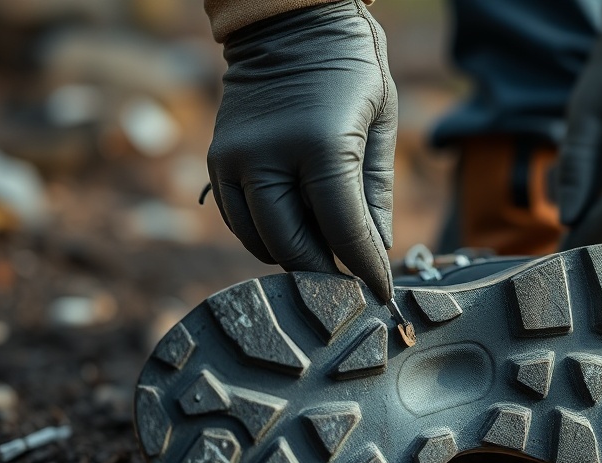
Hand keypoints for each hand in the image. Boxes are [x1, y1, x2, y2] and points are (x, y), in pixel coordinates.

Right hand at [207, 0, 396, 298]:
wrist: (289, 20)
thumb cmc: (350, 66)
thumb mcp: (380, 121)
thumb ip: (376, 190)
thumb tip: (377, 248)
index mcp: (320, 144)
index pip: (344, 230)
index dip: (366, 269)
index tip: (383, 295)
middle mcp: (268, 156)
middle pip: (295, 246)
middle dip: (328, 275)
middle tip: (353, 285)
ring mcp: (236, 160)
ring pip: (262, 242)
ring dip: (296, 260)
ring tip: (327, 259)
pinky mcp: (218, 162)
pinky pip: (240, 222)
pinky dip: (267, 239)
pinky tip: (295, 233)